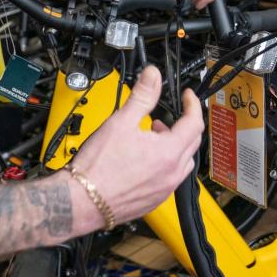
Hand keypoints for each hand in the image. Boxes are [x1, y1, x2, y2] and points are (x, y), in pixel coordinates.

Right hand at [66, 66, 203, 230]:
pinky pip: (170, 178)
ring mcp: (164, 190)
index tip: (187, 97)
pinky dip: (166, 164)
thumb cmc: (98, 166)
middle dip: (184, 124)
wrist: (82, 200)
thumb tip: (152, 76)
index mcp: (168, 153)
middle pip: (193, 143)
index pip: (194, 123)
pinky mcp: (154, 200)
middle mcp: (172, 174)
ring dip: (175, 145)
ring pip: (183, 162)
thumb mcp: (121, 121)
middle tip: (169, 115)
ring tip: (154, 136)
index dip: (192, 105)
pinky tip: (145, 159)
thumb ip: (142, 96)